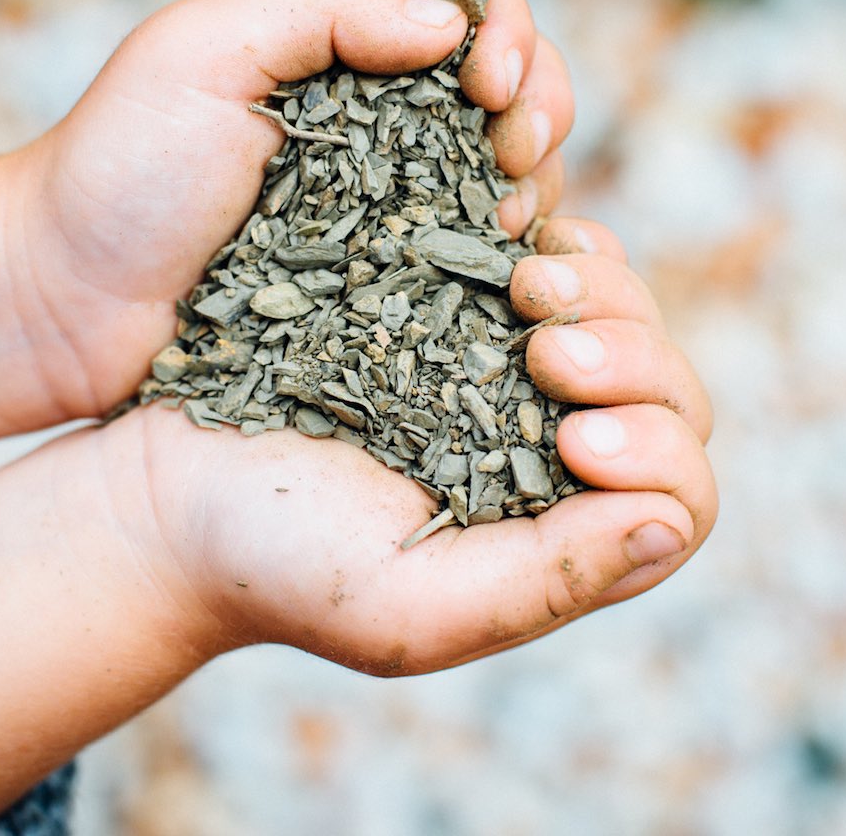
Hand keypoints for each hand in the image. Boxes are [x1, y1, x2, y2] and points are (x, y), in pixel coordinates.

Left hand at [0, 0, 576, 421]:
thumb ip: (320, 9)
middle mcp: (378, 114)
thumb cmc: (115, 172)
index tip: (486, 86)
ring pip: (512, 169)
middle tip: (509, 160)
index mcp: (337, 39)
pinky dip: (508, 258)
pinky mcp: (387, 286)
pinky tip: (502, 276)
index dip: (504, 25)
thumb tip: (451, 27)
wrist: (62, 309)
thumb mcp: (201, 53)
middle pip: (513, 78)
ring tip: (503, 223)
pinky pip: (477, 261)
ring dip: (532, 183)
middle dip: (539, 105)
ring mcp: (389, 203)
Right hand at [128, 215, 713, 668]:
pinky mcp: (459, 302)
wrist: (167, 488)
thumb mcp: (408, 607)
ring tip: (526, 286)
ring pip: (625, 311)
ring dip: (603, 287)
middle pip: (669, 392)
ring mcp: (508, 371)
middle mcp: (548, 454)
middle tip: (546, 347)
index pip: (678, 496)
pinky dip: (554, 238)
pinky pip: (553, 254)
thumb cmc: (277, 565)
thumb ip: (544, 581)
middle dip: (636, 356)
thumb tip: (665, 521)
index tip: (575, 438)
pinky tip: (513, 238)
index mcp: (555, 535)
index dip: (657, 454)